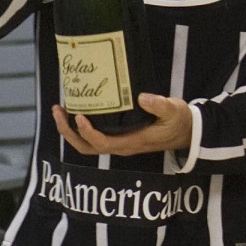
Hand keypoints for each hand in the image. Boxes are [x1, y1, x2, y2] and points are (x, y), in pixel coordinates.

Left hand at [52, 94, 192, 157]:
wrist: (187, 132)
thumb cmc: (179, 121)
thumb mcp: (174, 111)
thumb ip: (160, 105)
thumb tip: (142, 97)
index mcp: (132, 142)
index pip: (102, 143)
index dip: (87, 132)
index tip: (78, 116)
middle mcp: (121, 146)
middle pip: (86, 147)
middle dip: (68, 132)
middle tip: (58, 110)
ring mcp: (118, 143)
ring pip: (86, 145)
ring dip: (69, 130)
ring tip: (59, 110)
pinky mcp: (118, 137)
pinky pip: (93, 137)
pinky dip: (79, 127)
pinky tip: (75, 110)